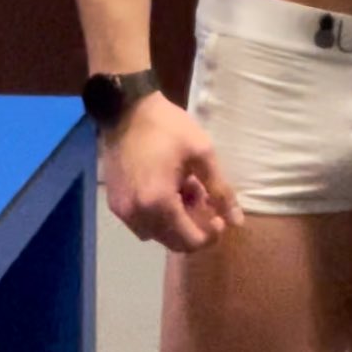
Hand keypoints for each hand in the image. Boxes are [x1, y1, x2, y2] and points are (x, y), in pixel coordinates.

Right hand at [101, 91, 244, 254]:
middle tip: (203, 200)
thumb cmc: (168, 127)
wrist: (127, 109)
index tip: (219, 216)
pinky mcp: (114, 203)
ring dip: (175, 222)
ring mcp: (122, 211)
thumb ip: (220, 190)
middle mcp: (137, 215)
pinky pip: (141, 223)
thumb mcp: (202, 153)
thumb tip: (236, 220)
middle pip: (172, 242)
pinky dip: (157, 216)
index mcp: (158, 204)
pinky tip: (165, 189)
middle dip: (193, 227)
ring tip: (184, 190)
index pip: (189, 241)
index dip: (210, 234)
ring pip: (157, 234)